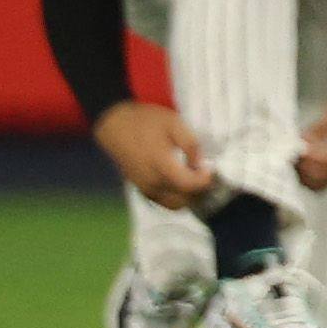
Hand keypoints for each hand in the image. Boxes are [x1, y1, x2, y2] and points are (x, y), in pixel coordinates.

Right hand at [94, 101, 213, 209]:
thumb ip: (191, 145)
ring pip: (172, 205)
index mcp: (161, 165)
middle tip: (205, 175)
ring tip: (195, 178)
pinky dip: (175, 197)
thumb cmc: (145, 122)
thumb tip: (200, 164)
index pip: (189, 186)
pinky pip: (162, 201)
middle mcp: (151, 182)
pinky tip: (181, 181)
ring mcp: (144, 187)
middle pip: (183, 200)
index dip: (205, 181)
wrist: (116, 125)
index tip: (210, 170)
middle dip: (199, 191)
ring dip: (188, 196)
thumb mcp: (175, 124)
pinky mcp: (139, 187)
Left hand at [300, 86, 326, 191]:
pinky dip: (312, 178)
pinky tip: (306, 165)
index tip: (292, 148)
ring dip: (305, 177)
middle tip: (291, 156)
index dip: (305, 157)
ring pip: (322, 185)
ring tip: (297, 161)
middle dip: (301, 169)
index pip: (324, 159)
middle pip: (321, 177)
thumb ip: (318, 128)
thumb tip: (298, 143)